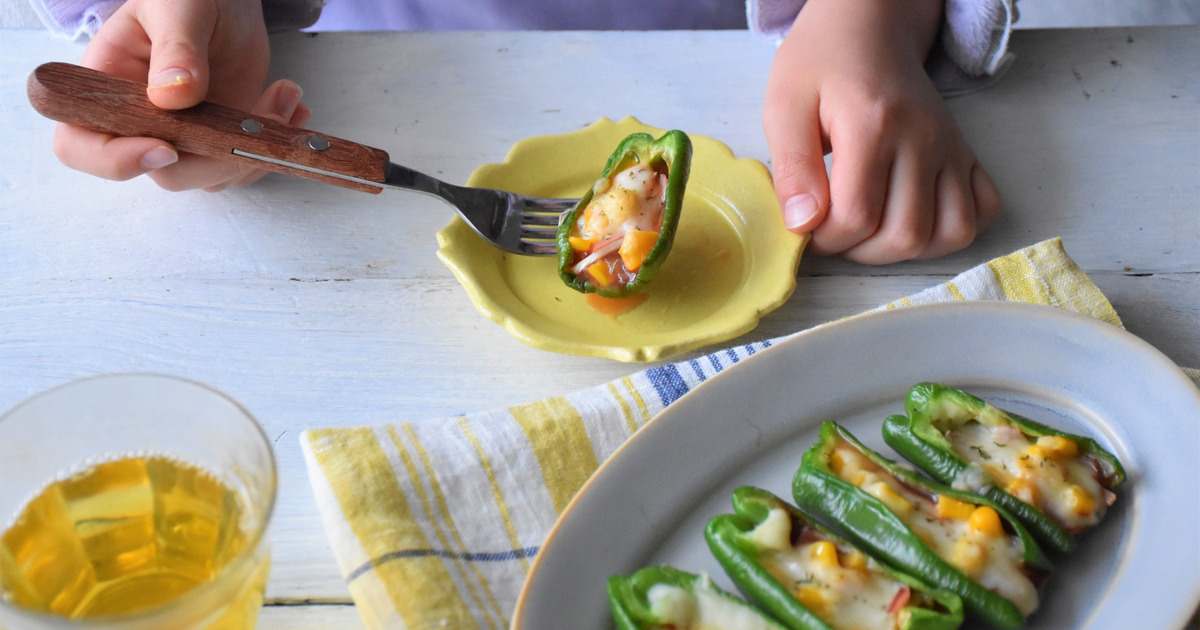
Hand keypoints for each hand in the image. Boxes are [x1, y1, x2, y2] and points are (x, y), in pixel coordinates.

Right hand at [52, 0, 311, 191]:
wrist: (225, 1)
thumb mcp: (177, 7)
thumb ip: (176, 47)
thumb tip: (172, 95)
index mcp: (105, 86)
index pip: (81, 144)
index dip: (115, 160)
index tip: (166, 148)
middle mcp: (138, 121)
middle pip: (163, 172)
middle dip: (220, 155)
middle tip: (264, 114)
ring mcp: (181, 135)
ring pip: (210, 175)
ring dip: (256, 148)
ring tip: (286, 93)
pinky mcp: (216, 140)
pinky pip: (240, 164)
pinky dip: (270, 144)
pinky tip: (291, 104)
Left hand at [763, 0, 1001, 263]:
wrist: (868, 28)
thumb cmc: (821, 64)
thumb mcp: (785, 106)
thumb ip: (792, 168)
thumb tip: (802, 224)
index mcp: (874, 126)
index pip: (856, 217)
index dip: (823, 240)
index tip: (804, 227)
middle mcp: (923, 139)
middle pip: (905, 236)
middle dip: (860, 251)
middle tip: (833, 229)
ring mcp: (951, 148)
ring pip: (949, 234)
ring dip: (905, 250)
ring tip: (870, 229)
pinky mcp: (965, 153)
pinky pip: (983, 210)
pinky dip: (952, 229)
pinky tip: (914, 217)